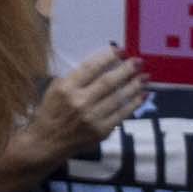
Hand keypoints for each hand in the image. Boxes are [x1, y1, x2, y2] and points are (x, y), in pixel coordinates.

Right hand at [12, 52, 148, 167]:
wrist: (47, 142)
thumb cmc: (50, 111)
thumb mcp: (54, 89)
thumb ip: (74, 78)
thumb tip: (100, 65)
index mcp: (65, 88)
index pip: (90, 68)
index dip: (107, 57)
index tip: (119, 49)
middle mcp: (79, 101)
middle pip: (108, 82)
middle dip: (126, 70)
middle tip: (139, 61)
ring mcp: (92, 117)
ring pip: (118, 97)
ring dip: (135, 85)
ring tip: (145, 77)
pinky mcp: (102, 130)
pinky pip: (122, 113)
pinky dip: (134, 103)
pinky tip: (142, 95)